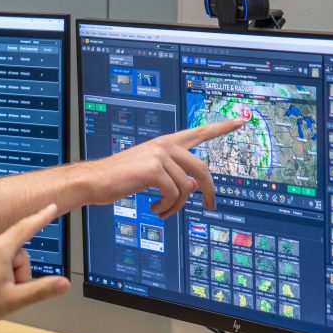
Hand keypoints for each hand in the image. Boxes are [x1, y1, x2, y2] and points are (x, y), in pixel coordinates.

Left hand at [0, 204, 70, 332]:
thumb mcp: (14, 300)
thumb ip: (42, 290)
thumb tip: (63, 283)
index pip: (26, 227)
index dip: (42, 217)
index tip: (51, 207)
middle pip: (17, 251)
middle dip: (18, 271)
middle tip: (7, 291)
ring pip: (3, 255)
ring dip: (5, 272)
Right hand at [85, 118, 243, 218]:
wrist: (93, 181)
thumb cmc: (118, 178)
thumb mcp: (151, 176)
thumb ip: (175, 176)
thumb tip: (197, 186)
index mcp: (164, 143)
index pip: (198, 132)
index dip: (221, 128)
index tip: (240, 121)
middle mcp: (164, 145)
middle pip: (202, 169)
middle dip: (209, 191)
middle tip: (210, 206)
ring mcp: (159, 155)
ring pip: (187, 187)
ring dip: (177, 205)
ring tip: (164, 211)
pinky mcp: (154, 169)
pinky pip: (174, 194)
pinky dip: (167, 207)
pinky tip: (156, 209)